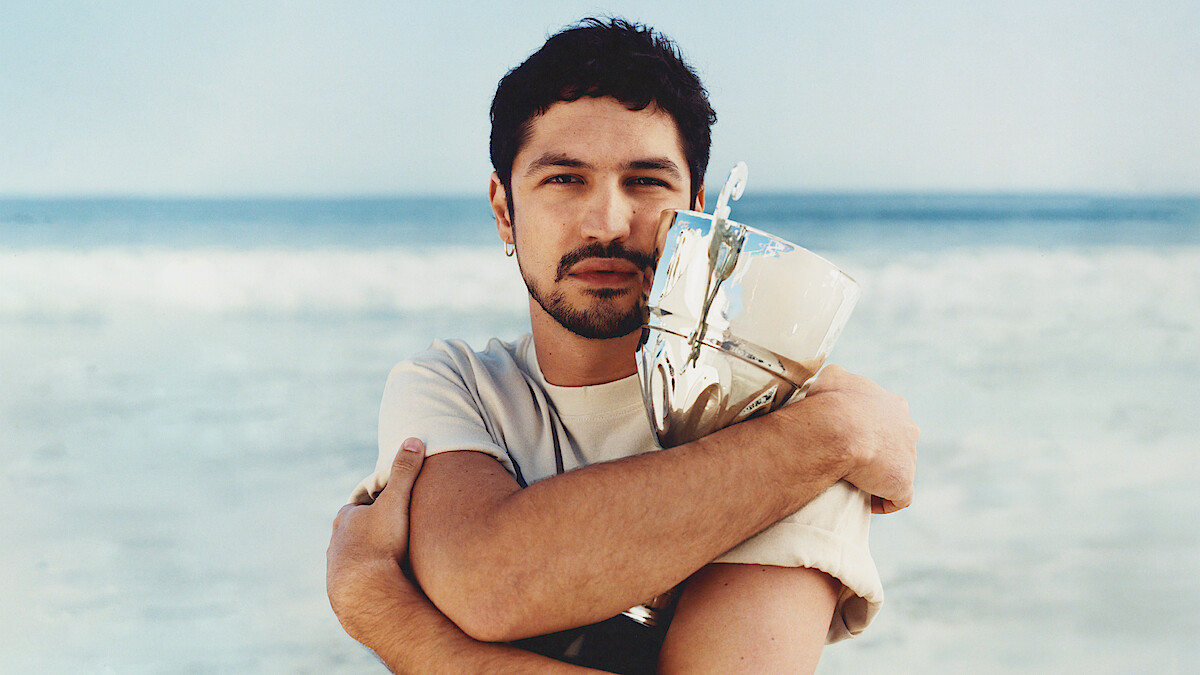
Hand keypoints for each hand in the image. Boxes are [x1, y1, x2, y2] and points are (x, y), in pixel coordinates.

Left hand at [327, 437, 425, 640]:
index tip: (393, 507)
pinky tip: (386, 583)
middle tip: (396, 533)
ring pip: (356, 557)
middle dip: (374, 531)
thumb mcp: (396, 502)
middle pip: (357, 531)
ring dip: (372, 557)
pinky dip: (372, 578)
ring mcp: (338, 569)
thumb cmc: (379, 544)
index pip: (361, 505)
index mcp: (345, 519)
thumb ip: (405, 473)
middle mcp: (336, 542)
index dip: (378, 505)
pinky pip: (360, 580)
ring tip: (394, 561)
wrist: (364, 593)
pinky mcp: (344, 591)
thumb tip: (414, 440)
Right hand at [802, 366, 918, 513]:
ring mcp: (909, 456)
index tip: (849, 436)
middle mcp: (908, 428)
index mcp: (894, 404)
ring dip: (879, 476)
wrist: (837, 428)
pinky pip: (899, 497)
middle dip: (878, 451)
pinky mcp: (903, 482)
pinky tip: (866, 502)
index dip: (868, 428)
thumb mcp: (831, 377)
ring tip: (854, 481)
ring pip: (898, 469)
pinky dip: (884, 501)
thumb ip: (838, 379)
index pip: (886, 418)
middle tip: (851, 459)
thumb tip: (830, 382)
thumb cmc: (831, 402)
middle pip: (896, 443)